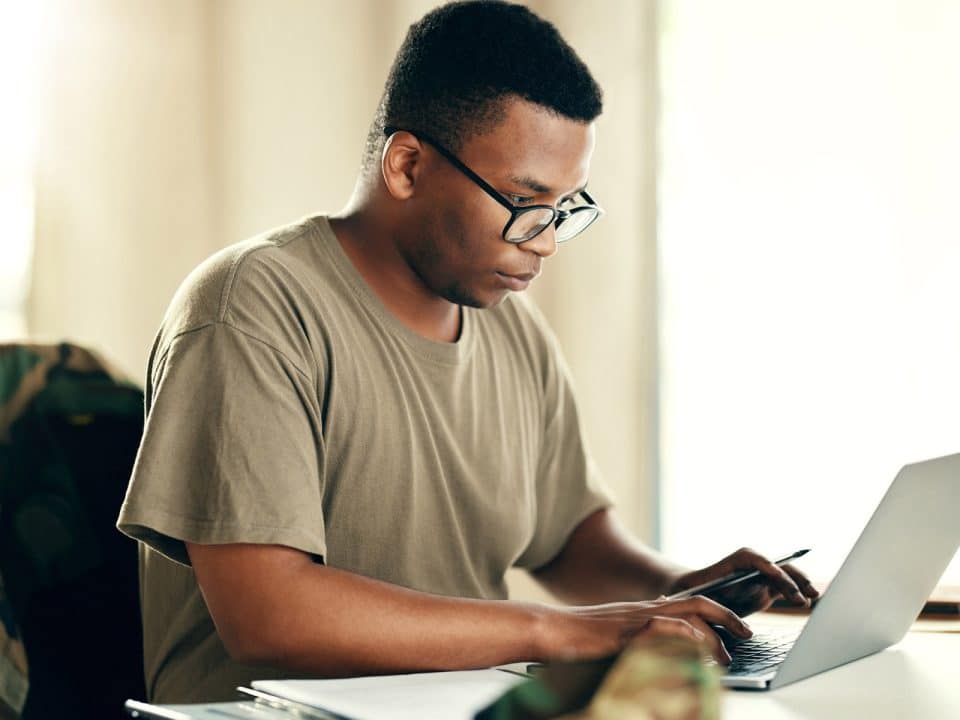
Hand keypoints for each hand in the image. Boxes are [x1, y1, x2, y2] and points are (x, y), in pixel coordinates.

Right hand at [539, 595, 753, 665]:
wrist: (551, 629)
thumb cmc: (580, 638)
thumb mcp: (618, 637)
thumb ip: (642, 639)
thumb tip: (666, 650)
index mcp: (647, 609)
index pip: (691, 603)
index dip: (719, 613)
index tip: (738, 629)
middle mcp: (647, 608)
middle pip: (699, 601)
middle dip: (728, 617)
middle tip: (747, 634)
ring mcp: (638, 617)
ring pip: (688, 614)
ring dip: (713, 635)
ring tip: (726, 658)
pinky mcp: (627, 630)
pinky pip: (663, 627)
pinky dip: (684, 637)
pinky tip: (696, 652)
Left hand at [667, 547, 819, 616]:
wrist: (695, 593)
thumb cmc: (697, 593)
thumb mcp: (705, 596)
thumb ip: (719, 604)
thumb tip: (728, 619)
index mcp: (737, 560)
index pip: (756, 560)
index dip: (769, 568)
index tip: (778, 577)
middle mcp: (754, 564)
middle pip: (777, 566)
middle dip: (791, 578)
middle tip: (803, 594)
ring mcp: (763, 575)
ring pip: (786, 575)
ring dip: (800, 583)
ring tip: (812, 596)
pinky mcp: (768, 587)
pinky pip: (787, 586)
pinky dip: (798, 591)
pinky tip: (808, 601)